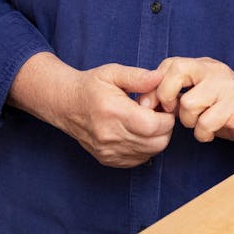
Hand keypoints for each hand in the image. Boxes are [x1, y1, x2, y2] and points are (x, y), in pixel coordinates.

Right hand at [12, 55, 175, 167]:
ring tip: (149, 122)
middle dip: (166, 128)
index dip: (167, 117)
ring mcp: (108, 151)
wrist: (65, 104)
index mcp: (113, 112)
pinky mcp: (107, 159)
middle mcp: (110, 135)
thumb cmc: (91, 86)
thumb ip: (138, 76)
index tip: (165, 106)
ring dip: (157, 138)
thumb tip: (161, 78)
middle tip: (160, 114)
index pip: (154, 125)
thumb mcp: (113, 73)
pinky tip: (139, 133)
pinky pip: (139, 160)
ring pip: (150, 152)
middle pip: (156, 142)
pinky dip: (146, 148)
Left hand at [142, 56, 233, 147]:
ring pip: (188, 104)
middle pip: (176, 71)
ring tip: (201, 124)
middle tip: (173, 113)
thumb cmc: (228, 109)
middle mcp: (214, 70)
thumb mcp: (202, 96)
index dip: (156, 87)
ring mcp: (226, 86)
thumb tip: (144, 102)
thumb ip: (177, 94)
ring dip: (189, 122)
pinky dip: (203, 134)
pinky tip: (212, 132)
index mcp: (203, 65)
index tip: (156, 106)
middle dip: (166, 97)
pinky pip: (205, 123)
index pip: (169, 64)